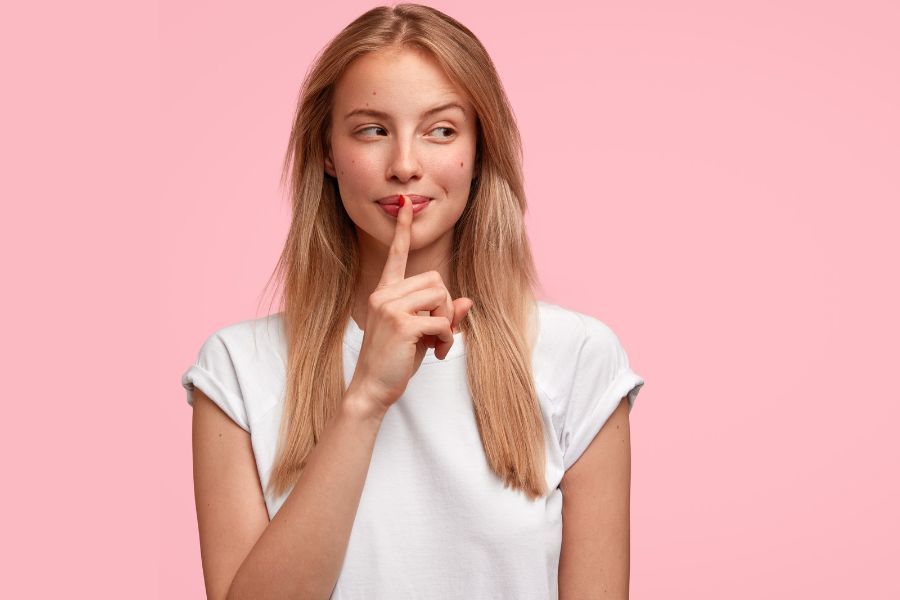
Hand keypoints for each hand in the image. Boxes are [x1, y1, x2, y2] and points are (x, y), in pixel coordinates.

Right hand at [346, 195, 472, 414]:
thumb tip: (467, 301)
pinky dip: (447, 339)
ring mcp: (390, 307)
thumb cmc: (394, 362)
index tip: (406, 204)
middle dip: (445, 305)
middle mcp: (384, 294)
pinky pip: (441, 321)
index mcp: (384, 292)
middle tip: (438, 332)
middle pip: (435, 279)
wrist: (371, 389)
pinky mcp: (401, 324)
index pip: (396, 255)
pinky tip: (436, 354)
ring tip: (436, 343)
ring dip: (447, 322)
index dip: (404, 230)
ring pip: (440, 296)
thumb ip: (441, 315)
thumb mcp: (420, 334)